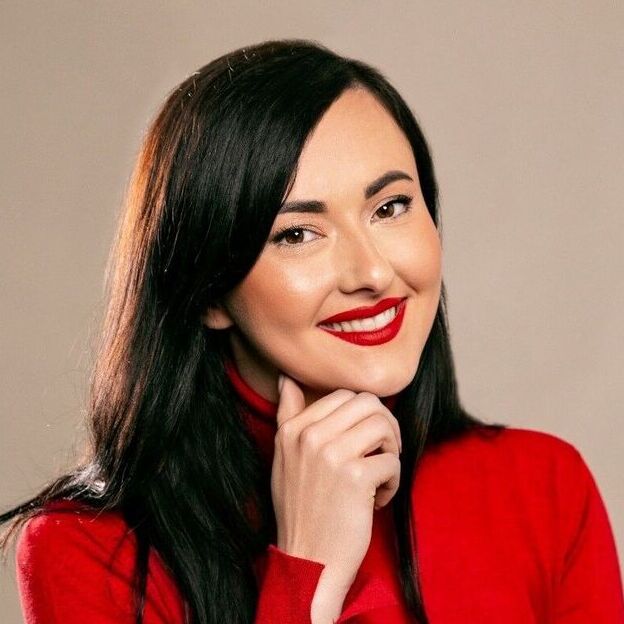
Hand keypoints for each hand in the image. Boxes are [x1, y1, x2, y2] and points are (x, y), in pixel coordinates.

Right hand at [270, 373, 401, 611]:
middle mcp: (309, 437)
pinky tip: (378, 500)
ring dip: (391, 450)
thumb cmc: (301, 510)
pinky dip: (393, 482)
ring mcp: (332, 455)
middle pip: (368, 403)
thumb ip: (287, 416)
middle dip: (384, 426)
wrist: (308, 562)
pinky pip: (393, 460)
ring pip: (383, 425)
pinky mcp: (356, 477)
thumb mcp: (284, 459)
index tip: (362, 442)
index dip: (363, 416)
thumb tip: (287, 380)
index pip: (343, 395)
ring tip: (380, 473)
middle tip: (382, 452)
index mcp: (292, 429)